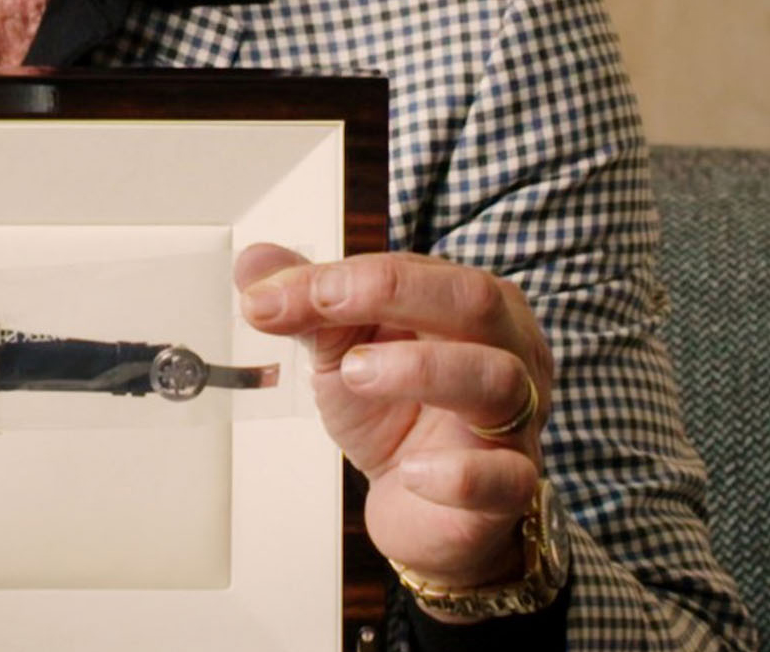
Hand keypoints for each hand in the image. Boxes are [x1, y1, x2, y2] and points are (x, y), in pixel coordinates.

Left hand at [236, 245, 551, 605]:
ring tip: (355, 374)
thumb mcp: (342, 349)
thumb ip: (305, 304)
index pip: (415, 269)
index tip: (275, 292)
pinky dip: (457, 474)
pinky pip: (505, 476)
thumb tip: (253, 263)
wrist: (417, 505)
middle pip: (475, 301)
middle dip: (393, 291)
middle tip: (324, 304)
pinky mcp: (511, 487)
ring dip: (420, 369)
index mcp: (471, 304)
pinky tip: (411, 472)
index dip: (347, 274)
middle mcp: (508, 351)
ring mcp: (516, 419)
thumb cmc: (395, 413)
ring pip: (495, 379)